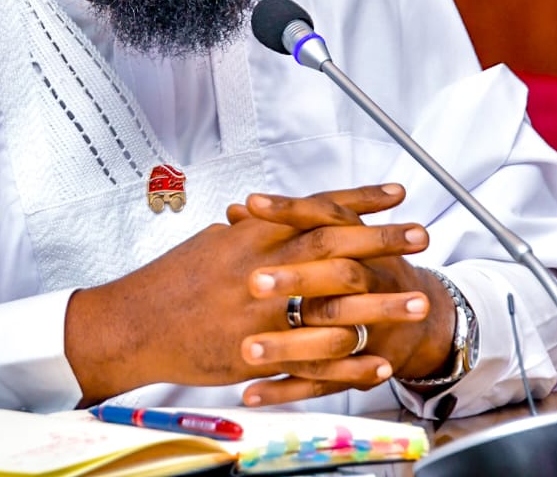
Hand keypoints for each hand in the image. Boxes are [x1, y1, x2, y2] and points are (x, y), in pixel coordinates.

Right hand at [62, 184, 431, 403]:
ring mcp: (260, 315)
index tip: (396, 192)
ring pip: (334, 308)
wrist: (134, 323)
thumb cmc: (170, 280)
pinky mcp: (256, 355)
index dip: (358, 198)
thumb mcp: (212, 243)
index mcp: (250, 236)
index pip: (314, 208)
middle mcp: (260, 269)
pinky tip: (380, 362)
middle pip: (334, 248)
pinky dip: (351, 364)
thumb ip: (251, 231)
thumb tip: (278, 217)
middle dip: (383, 240)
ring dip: (380, 305)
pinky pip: (314, 361)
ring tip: (417, 302)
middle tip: (421, 235)